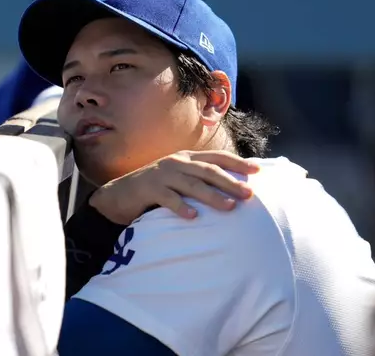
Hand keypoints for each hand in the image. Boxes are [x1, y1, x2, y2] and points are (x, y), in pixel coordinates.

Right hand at [89, 150, 258, 223]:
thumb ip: (196, 179)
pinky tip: (193, 217)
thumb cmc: (152, 190)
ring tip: (229, 207)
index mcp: (185, 158)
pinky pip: (168, 198)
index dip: (237, 163)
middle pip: (208, 170)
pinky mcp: (148, 189)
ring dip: (212, 196)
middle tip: (248, 194)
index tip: (258, 171)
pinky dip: (181, 207)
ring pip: (191, 184)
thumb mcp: (176, 179)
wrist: (117, 195)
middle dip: (230, 182)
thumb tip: (229, 189)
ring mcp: (161, 175)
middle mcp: (175, 163)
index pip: (216, 157)